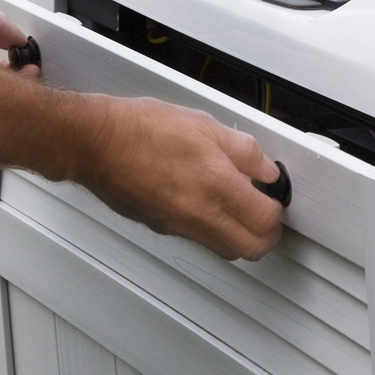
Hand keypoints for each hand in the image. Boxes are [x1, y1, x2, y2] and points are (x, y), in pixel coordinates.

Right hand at [75, 96, 284, 260]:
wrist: (97, 143)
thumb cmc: (141, 129)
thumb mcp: (204, 124)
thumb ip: (243, 150)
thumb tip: (265, 168)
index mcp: (216, 185)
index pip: (265, 221)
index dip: (278, 211)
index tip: (276, 198)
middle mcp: (198, 214)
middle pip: (249, 249)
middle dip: (266, 236)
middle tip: (268, 215)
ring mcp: (178, 226)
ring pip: (223, 249)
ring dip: (240, 237)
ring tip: (241, 210)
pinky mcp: (161, 227)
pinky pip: (197, 239)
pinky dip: (211, 230)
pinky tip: (207, 204)